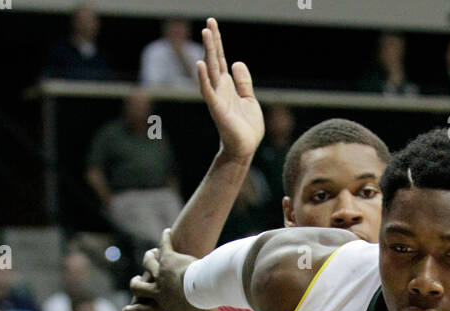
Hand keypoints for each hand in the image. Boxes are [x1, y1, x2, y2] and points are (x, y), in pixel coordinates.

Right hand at [127, 230, 212, 310]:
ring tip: (152, 256)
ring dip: (149, 259)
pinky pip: (164, 246)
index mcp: (161, 308)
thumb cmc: (200, 310)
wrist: (203, 289)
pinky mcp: (169, 258)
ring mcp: (162, 273)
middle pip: (138, 287)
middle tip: (136, 282)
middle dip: (136, 285)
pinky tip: (167, 233)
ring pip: (148, 264)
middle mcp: (157, 290)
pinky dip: (166, 239)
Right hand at [198, 17, 263, 162]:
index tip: (213, 23)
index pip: (220, 58)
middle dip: (212, 40)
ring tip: (206, 33)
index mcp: (227, 85)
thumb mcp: (249, 99)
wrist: (245, 149)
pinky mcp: (217, 109)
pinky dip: (203, 78)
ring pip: (211, 70)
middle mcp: (220, 88)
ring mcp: (217, 97)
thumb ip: (243, 82)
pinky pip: (208, 91)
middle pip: (214, 59)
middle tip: (210, 21)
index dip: (217, 41)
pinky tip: (200, 64)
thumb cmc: (245, 127)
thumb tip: (237, 62)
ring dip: (208, 51)